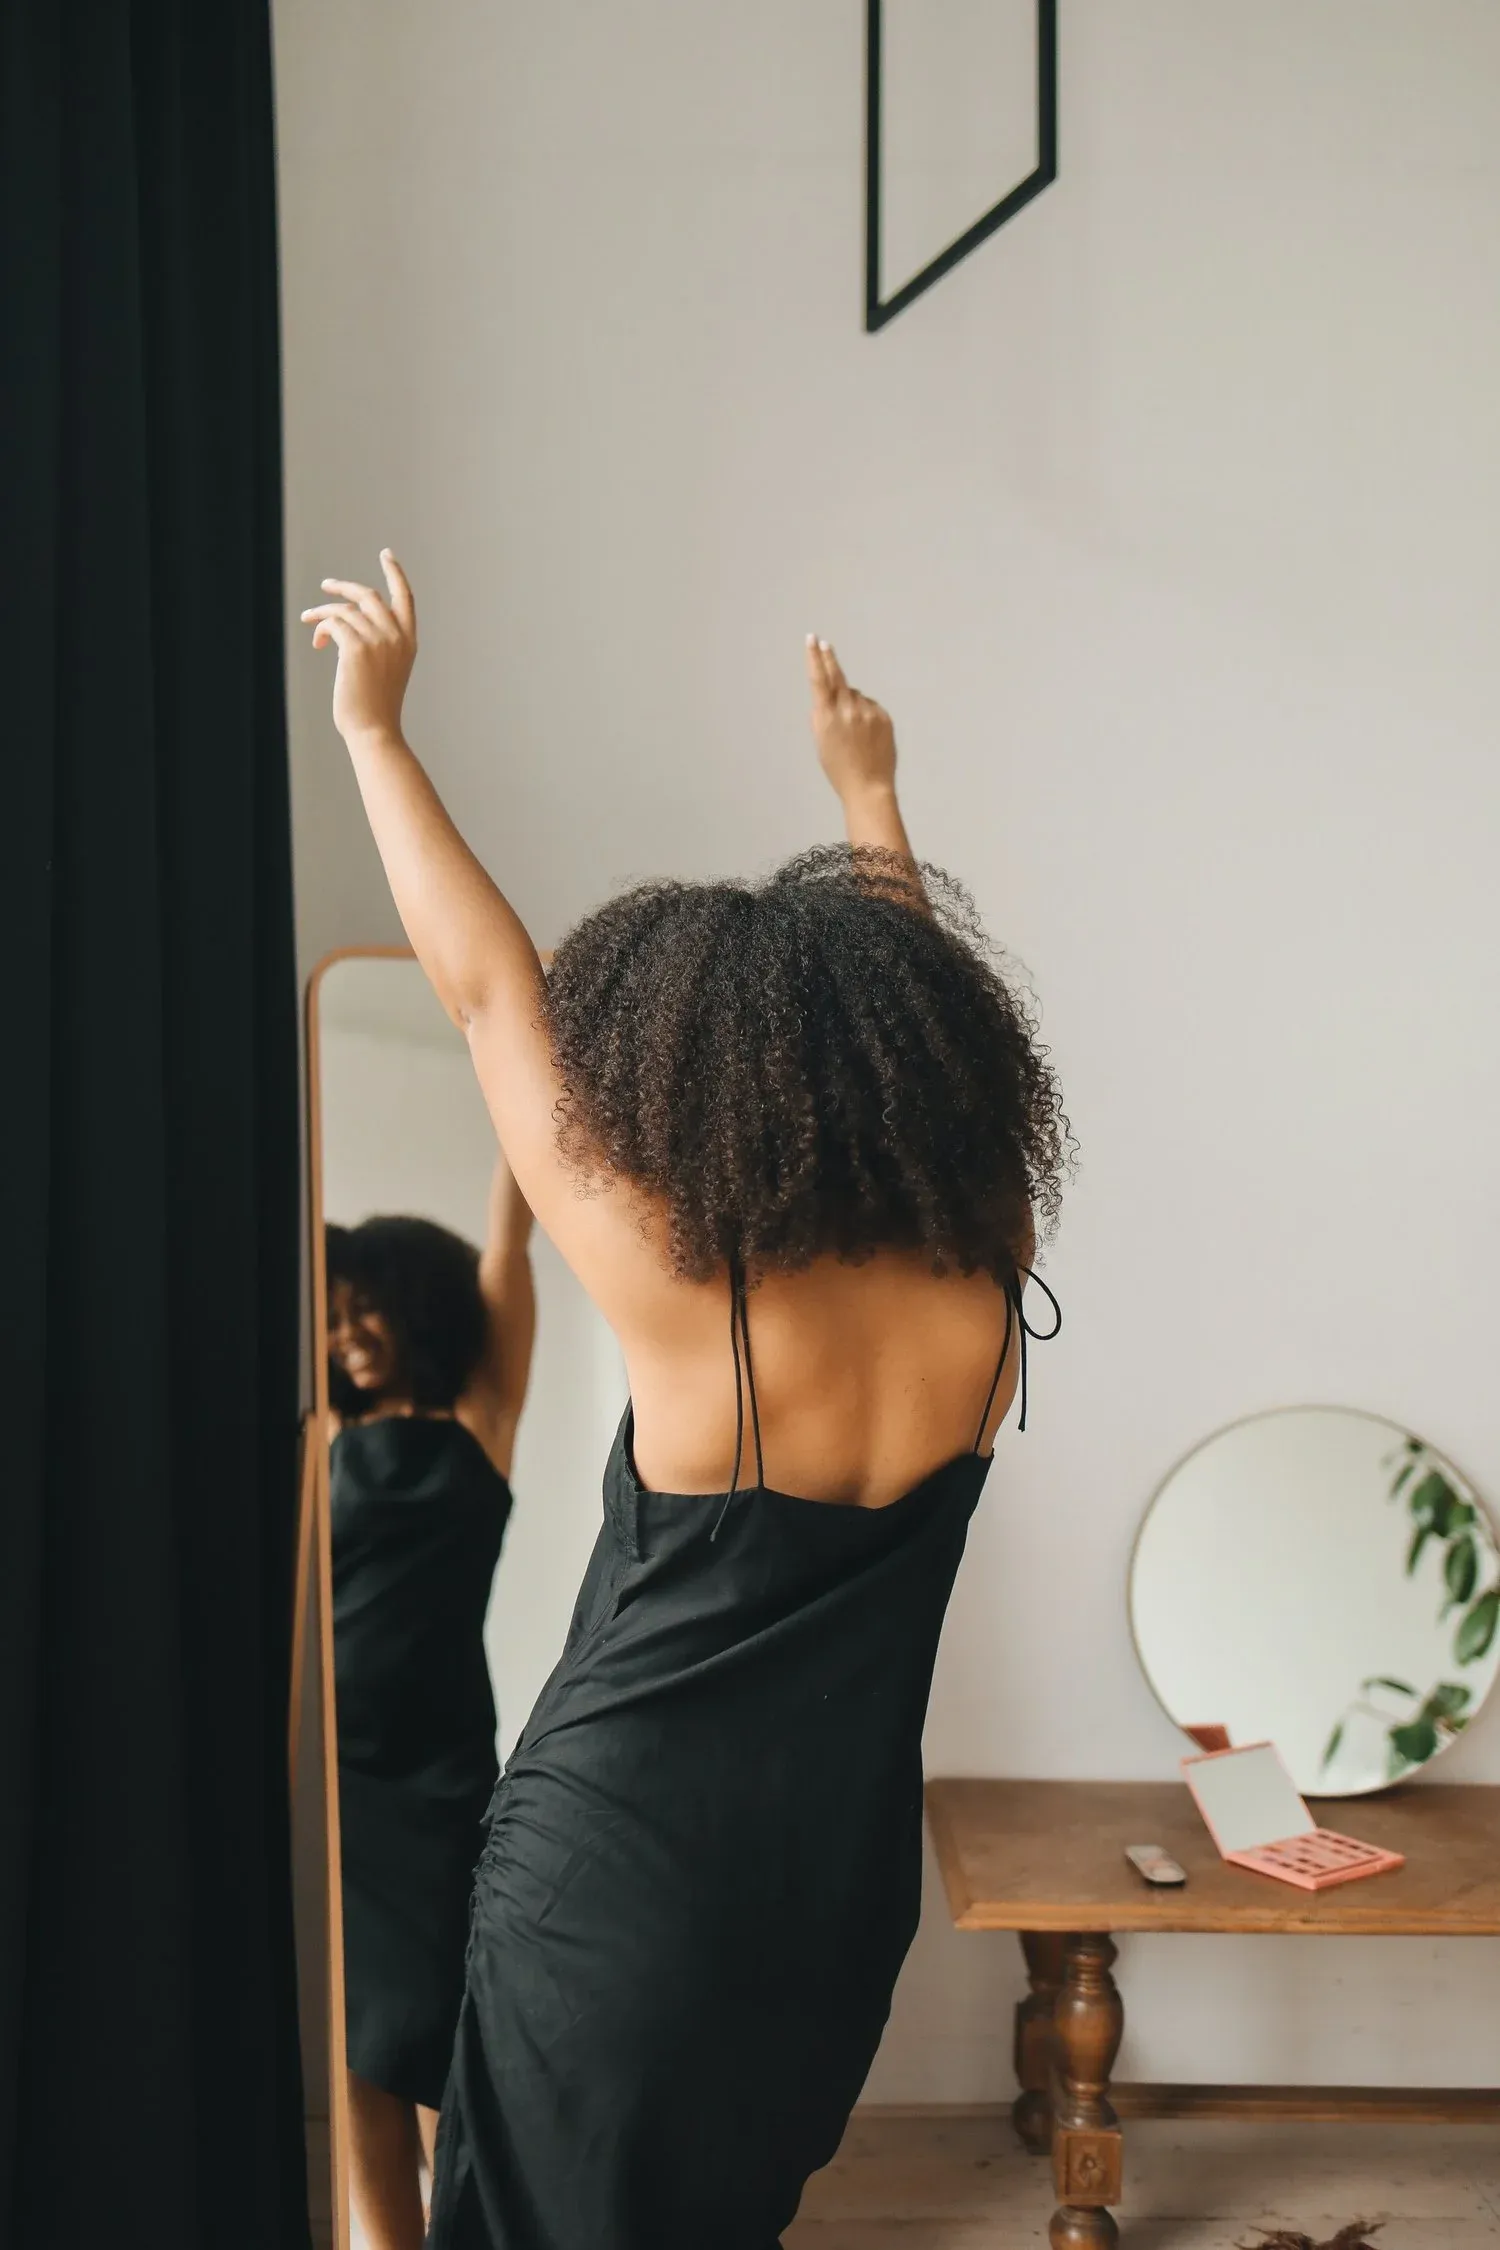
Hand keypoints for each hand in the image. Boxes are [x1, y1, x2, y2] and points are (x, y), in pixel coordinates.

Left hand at [301, 551, 417, 745]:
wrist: (373, 730)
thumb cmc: (376, 707)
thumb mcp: (384, 670)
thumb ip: (376, 643)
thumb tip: (343, 621)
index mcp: (409, 641)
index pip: (405, 597)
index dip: (395, 573)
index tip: (386, 555)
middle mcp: (396, 636)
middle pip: (368, 595)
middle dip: (344, 586)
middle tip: (326, 585)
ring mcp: (377, 640)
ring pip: (344, 609)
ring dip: (323, 612)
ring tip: (309, 620)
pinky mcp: (355, 647)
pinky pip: (333, 622)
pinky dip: (322, 627)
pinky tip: (318, 642)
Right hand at [805, 637, 895, 804]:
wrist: (869, 786)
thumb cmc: (840, 769)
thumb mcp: (821, 742)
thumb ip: (821, 715)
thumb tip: (828, 694)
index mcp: (826, 718)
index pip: (819, 680)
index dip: (814, 658)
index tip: (812, 641)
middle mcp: (847, 711)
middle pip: (837, 676)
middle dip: (829, 659)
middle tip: (825, 644)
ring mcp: (867, 712)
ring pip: (855, 695)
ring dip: (851, 704)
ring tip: (853, 732)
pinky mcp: (883, 716)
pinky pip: (871, 706)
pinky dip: (866, 714)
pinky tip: (866, 735)